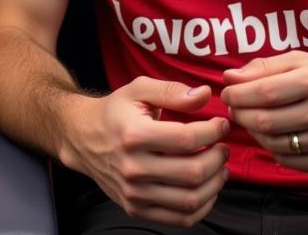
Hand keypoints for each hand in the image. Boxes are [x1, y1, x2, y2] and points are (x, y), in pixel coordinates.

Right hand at [60, 77, 229, 226]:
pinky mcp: (136, 208)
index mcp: (134, 135)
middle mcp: (133, 167)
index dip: (212, 131)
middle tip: (223, 147)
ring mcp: (134, 193)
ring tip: (220, 167)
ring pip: (190, 200)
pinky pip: (180, 219)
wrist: (83, 137)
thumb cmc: (116, 111)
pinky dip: (202, 207)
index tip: (221, 124)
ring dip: (215, 184)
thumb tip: (203, 95)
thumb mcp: (139, 90)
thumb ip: (172, 91)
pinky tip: (207, 188)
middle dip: (218, 158)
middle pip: (192, 172)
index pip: (187, 139)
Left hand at [221, 52, 307, 170]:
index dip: (238, 94)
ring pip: (275, 143)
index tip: (226, 92)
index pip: (265, 92)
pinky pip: (290, 161)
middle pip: (267, 120)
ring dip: (254, 132)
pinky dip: (273, 149)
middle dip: (241, 114)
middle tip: (233, 108)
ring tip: (250, 119)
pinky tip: (271, 135)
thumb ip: (263, 66)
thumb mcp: (299, 60)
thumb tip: (229, 77)